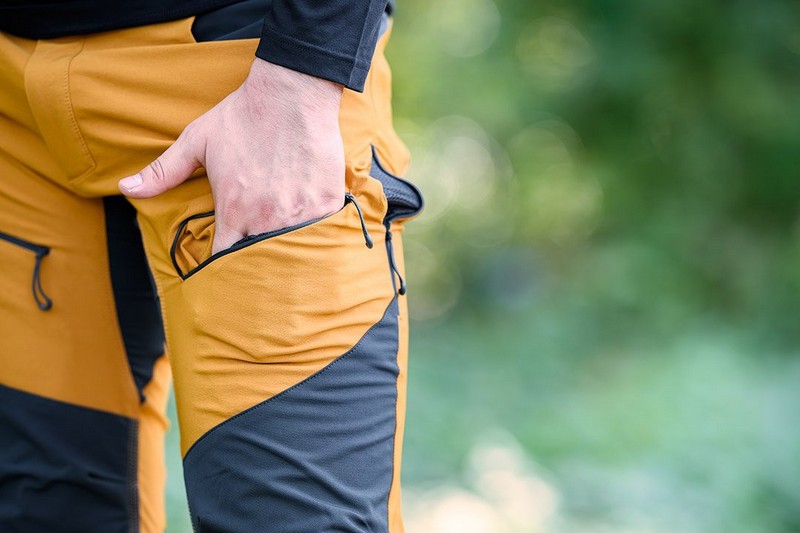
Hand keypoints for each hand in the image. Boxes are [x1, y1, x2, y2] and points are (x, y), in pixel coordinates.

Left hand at [119, 58, 345, 253]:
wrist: (292, 93)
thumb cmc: (243, 116)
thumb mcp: (196, 141)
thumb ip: (163, 171)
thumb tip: (127, 188)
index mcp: (234, 210)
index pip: (225, 260)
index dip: (223, 264)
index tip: (224, 261)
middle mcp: (267, 218)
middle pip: (260, 261)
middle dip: (255, 262)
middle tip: (255, 257)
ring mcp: (301, 213)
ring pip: (293, 250)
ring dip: (285, 249)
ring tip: (281, 243)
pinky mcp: (327, 204)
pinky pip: (321, 232)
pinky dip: (315, 232)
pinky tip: (309, 224)